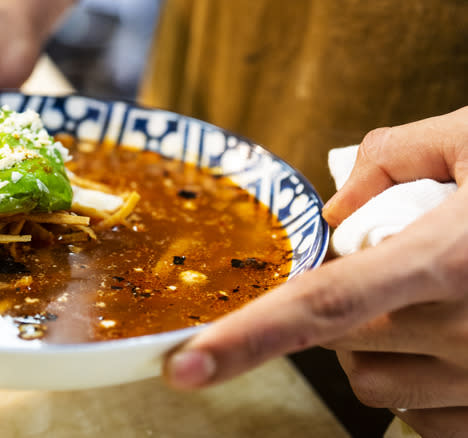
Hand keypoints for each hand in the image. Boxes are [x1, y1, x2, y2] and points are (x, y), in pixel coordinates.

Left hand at [164, 106, 467, 436]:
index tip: (184, 366)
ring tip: (434, 303)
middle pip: (340, 341)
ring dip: (377, 345)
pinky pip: (419, 414)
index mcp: (451, 260)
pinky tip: (458, 342)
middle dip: (343, 307)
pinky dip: (419, 381)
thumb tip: (336, 210)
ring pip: (373, 381)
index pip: (324, 306)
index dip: (247, 338)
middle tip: (397, 264)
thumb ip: (397, 156)